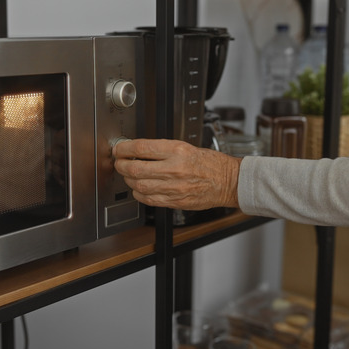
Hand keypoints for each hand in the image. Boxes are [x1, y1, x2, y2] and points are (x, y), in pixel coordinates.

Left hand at [112, 138, 240, 210]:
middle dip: (122, 165)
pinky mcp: (175, 201)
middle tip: (120, 162)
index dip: (124, 148)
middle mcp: (174, 169)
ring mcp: (174, 187)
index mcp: (178, 151)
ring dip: (129, 179)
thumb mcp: (186, 147)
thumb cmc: (211, 164)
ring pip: (139, 185)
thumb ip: (162, 149)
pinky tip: (139, 188)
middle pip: (136, 168)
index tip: (119, 149)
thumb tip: (139, 150)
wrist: (228, 182)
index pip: (142, 147)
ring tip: (129, 175)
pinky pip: (149, 199)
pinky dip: (139, 193)